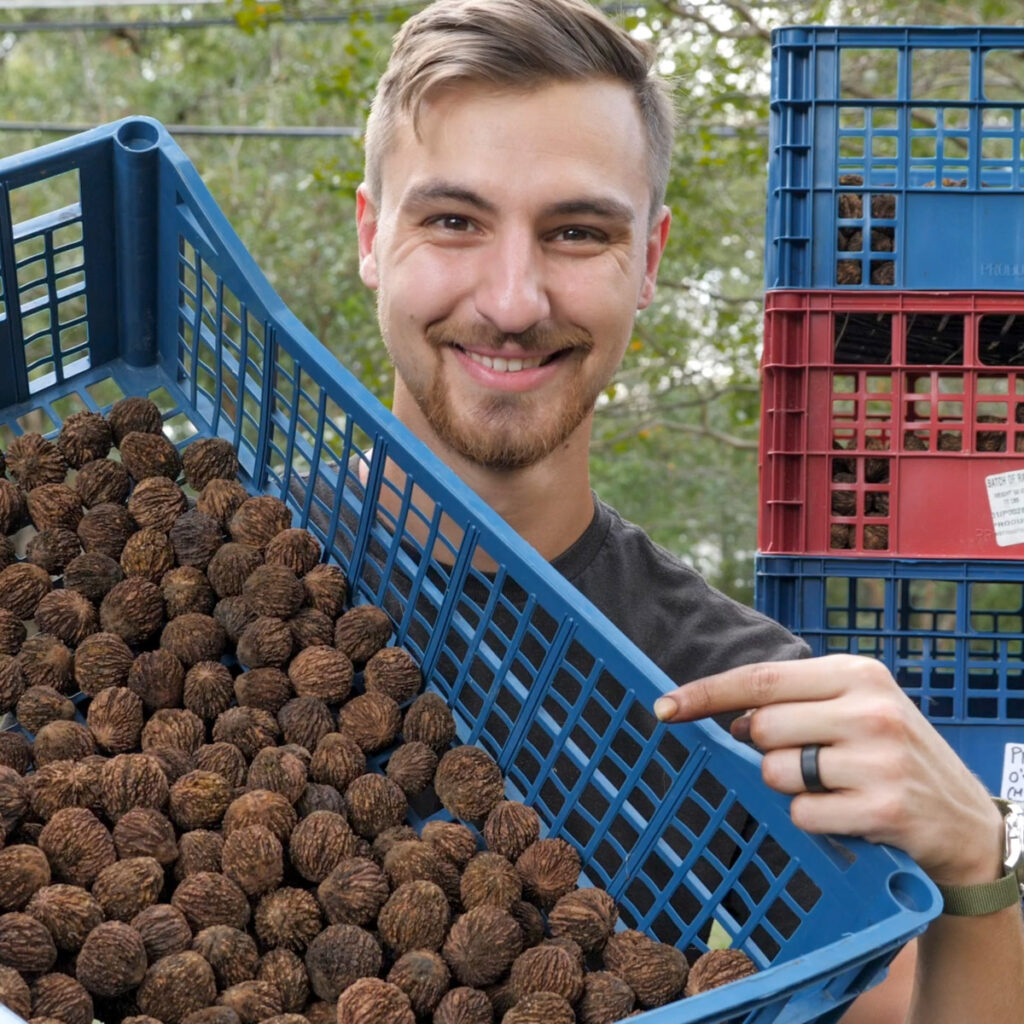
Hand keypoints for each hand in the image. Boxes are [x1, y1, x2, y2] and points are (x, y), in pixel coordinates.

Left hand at [653, 654, 1003, 886]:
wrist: (966, 822)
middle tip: (810, 759)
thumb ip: (797, 704)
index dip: (706, 693)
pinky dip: (812, 820)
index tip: (664, 706)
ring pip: (776, 773)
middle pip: (762, 728)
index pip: (761, 678)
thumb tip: (732, 719)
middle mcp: (870, 709)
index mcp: (857, 673)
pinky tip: (849, 815)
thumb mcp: (857, 710)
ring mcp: (878, 759)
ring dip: (790, 788)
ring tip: (838, 787)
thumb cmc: (894, 756)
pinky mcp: (883, 808)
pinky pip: (801, 814)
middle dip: (767, 749)